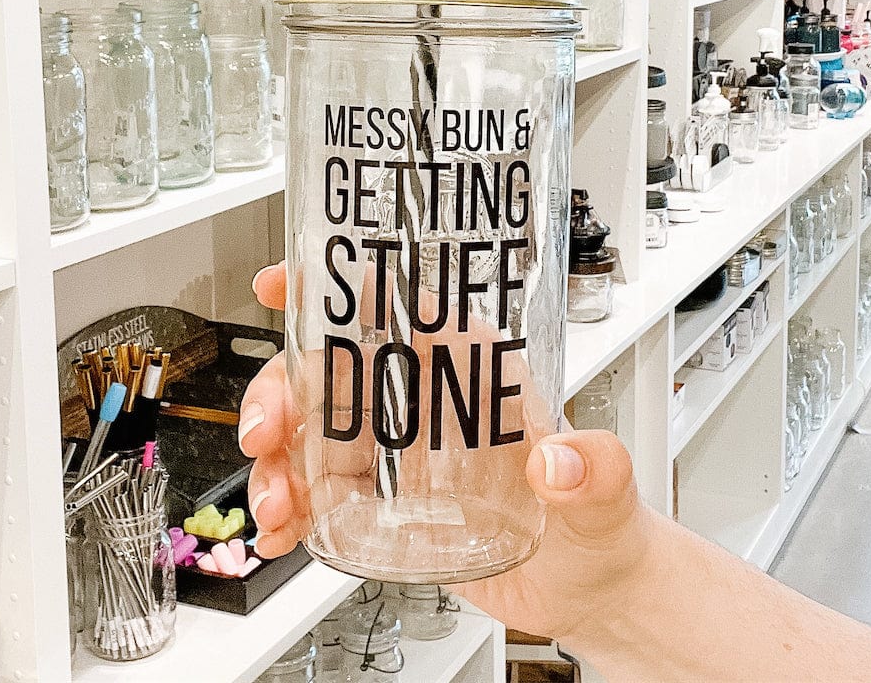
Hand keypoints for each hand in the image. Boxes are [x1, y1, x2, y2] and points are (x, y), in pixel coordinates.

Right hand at [240, 262, 660, 645]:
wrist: (585, 585)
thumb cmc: (596, 519)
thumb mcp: (602, 491)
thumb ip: (594, 469)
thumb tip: (560, 463)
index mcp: (472, 366)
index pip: (398, 306)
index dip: (334, 291)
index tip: (282, 285)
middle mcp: (427, 399)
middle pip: (333, 370)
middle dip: (283, 391)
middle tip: (267, 434)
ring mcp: (400, 450)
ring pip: (313, 431)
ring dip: (277, 460)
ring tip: (277, 504)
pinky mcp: (386, 500)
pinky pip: (320, 491)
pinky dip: (290, 507)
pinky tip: (282, 530)